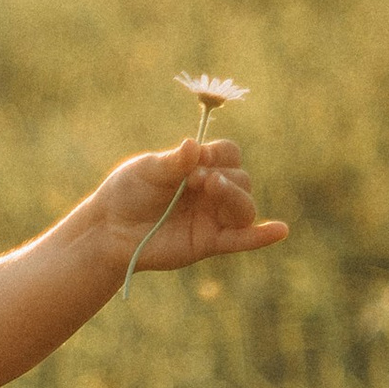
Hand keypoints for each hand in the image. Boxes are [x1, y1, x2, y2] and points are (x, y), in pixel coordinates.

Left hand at [81, 134, 287, 280]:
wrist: (108, 230)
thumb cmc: (127, 194)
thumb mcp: (147, 170)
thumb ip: (174, 161)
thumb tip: (194, 144)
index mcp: (201, 167)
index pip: (229, 154)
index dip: (217, 154)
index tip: (194, 159)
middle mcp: (213, 192)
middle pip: (241, 179)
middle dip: (222, 175)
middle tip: (193, 180)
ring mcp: (213, 218)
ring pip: (245, 207)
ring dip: (234, 195)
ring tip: (211, 188)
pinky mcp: (209, 243)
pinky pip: (242, 239)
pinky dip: (261, 236)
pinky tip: (280, 231)